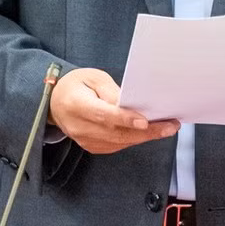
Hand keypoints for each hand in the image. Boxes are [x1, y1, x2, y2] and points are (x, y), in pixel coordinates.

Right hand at [49, 67, 178, 154]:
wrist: (54, 103)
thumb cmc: (75, 86)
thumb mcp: (93, 78)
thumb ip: (112, 92)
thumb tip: (132, 105)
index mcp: (76, 104)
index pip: (103, 115)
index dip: (125, 119)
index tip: (145, 121)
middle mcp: (79, 126)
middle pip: (116, 133)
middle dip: (147, 131)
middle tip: (170, 126)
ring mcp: (85, 140)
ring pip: (120, 142)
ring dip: (144, 136)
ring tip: (166, 128)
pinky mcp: (91, 147)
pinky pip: (117, 146)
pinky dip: (134, 139)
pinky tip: (147, 132)